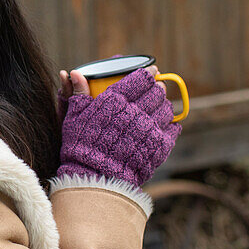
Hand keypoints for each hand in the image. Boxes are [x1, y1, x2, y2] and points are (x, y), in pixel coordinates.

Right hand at [58, 67, 179, 186]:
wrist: (95, 177)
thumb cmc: (81, 146)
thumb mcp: (75, 116)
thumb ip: (78, 93)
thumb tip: (75, 72)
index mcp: (115, 100)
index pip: (141, 78)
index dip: (149, 72)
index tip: (152, 70)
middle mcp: (135, 112)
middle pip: (157, 91)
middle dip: (157, 87)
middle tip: (155, 87)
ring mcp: (149, 129)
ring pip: (166, 108)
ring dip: (163, 104)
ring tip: (158, 105)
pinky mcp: (159, 146)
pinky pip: (173, 128)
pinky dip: (170, 124)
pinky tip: (162, 124)